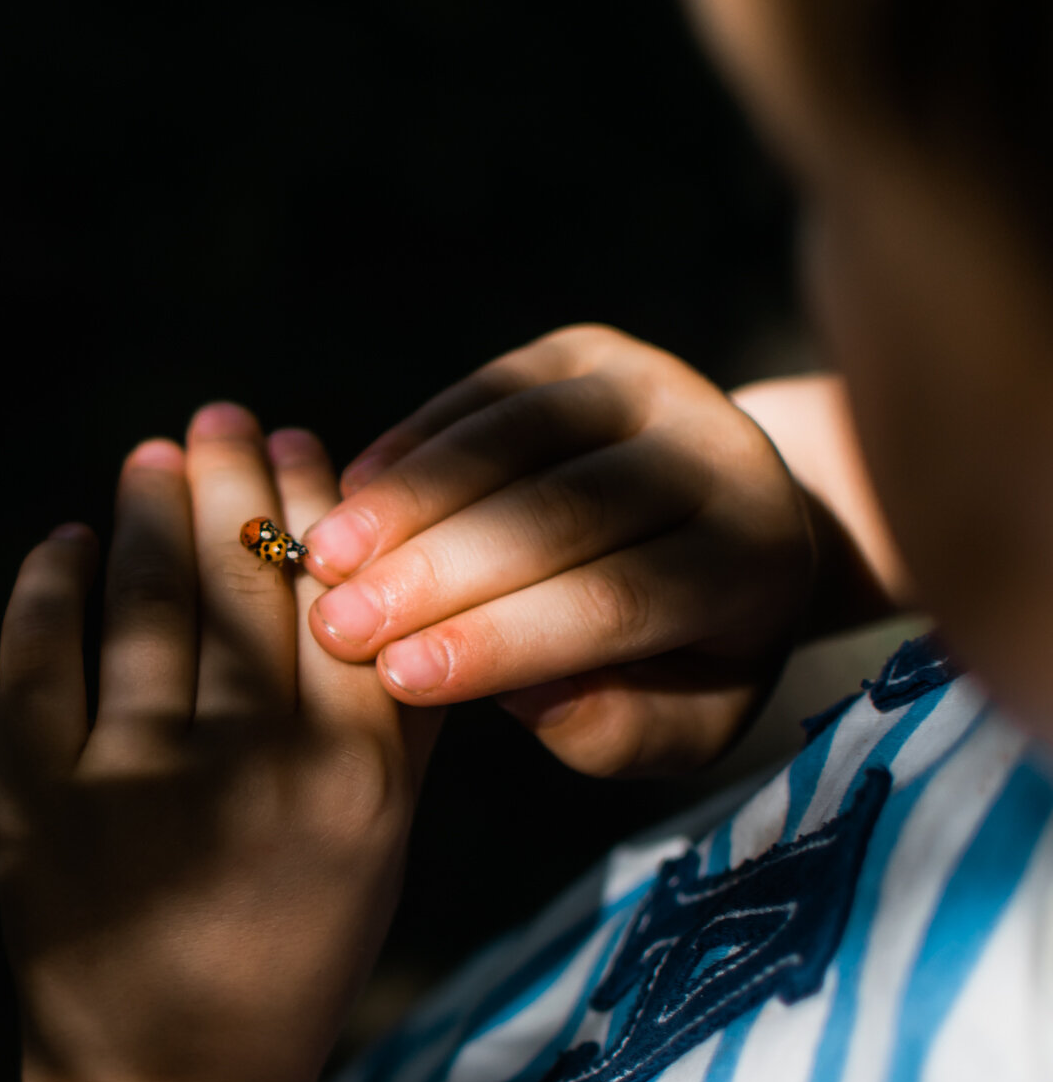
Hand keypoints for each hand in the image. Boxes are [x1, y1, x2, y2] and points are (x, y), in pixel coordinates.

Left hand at [0, 405, 441, 1081]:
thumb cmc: (291, 954)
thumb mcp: (380, 846)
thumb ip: (398, 722)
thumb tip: (387, 567)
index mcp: (356, 776)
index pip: (337, 593)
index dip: (313, 503)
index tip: (297, 442)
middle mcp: (253, 768)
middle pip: (242, 576)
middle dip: (228, 476)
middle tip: (217, 416)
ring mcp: (137, 781)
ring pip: (145, 597)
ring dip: (145, 509)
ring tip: (150, 460)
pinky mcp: (37, 801)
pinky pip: (40, 655)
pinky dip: (50, 584)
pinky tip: (64, 545)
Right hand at [300, 325, 816, 776]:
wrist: (725, 524)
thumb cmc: (686, 654)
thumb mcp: (677, 723)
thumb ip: (611, 728)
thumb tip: (521, 692)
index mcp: (754, 562)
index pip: (616, 600)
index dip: (500, 639)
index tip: (397, 675)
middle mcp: (722, 453)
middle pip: (562, 511)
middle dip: (436, 572)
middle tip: (337, 624)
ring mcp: (654, 385)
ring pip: (518, 437)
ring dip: (408, 501)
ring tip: (326, 558)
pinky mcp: (589, 353)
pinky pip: (488, 393)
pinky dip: (412, 444)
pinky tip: (348, 498)